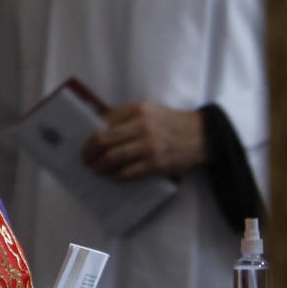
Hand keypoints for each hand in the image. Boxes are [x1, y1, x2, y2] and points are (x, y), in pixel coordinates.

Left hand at [82, 102, 205, 180]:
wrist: (202, 136)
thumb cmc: (171, 122)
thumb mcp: (149, 110)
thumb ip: (126, 117)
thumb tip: (100, 128)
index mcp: (137, 110)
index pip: (104, 122)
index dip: (90, 136)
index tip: (84, 144)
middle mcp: (141, 126)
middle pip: (104, 140)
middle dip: (89, 152)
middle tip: (85, 160)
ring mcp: (148, 146)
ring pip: (113, 158)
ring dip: (99, 166)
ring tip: (95, 170)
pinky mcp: (156, 164)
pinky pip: (129, 172)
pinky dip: (116, 176)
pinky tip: (112, 177)